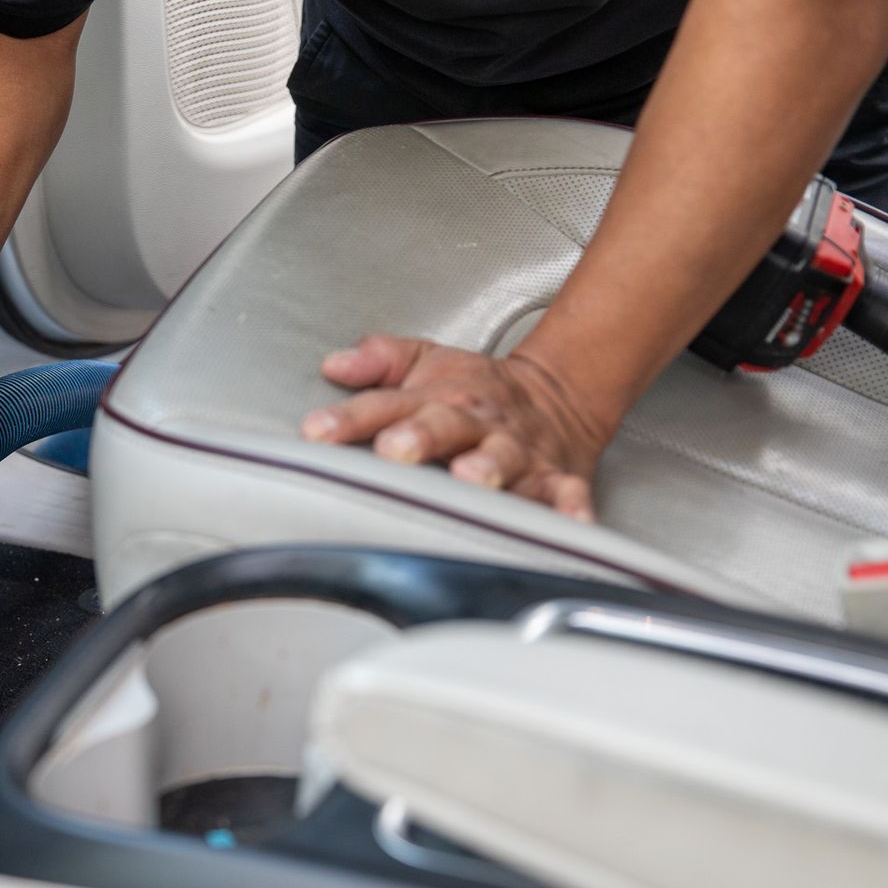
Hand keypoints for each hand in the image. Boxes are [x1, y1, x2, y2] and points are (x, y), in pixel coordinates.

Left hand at [300, 335, 620, 520]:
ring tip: (473, 478)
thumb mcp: (425, 362)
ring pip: (504, 458)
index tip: (316, 432)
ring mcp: (517, 451)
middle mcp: (477, 422)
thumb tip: (333, 365)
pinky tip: (569, 526)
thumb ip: (377, 361)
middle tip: (395, 449)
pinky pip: (566, 495)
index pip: (385, 404)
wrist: (557, 395)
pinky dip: (570, 510)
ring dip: (489, 468)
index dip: (350, 418)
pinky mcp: (556, 479)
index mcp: (438, 396)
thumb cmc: (474, 390)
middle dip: (422, 436)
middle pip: (447, 425)